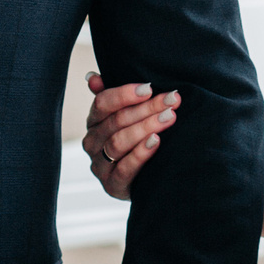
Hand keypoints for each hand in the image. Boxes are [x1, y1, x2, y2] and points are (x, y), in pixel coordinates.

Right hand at [79, 71, 177, 198]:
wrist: (143, 180)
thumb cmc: (135, 141)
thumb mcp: (125, 117)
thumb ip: (112, 97)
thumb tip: (93, 77)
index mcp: (93, 122)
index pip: (102, 103)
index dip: (125, 94)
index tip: (150, 88)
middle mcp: (92, 143)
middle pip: (116, 121)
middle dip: (146, 108)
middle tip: (171, 101)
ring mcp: (99, 166)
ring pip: (119, 142)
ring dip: (146, 127)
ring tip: (169, 117)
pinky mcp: (111, 186)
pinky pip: (125, 168)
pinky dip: (141, 153)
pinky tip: (156, 141)